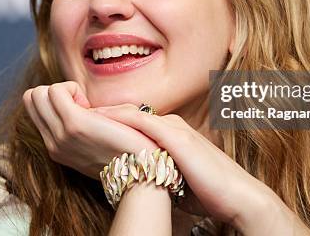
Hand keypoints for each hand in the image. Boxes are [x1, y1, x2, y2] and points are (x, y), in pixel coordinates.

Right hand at [22, 82, 158, 179]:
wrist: (141, 169)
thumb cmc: (127, 149)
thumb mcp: (95, 142)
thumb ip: (82, 127)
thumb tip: (82, 104)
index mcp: (56, 147)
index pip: (34, 107)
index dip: (56, 100)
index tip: (82, 108)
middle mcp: (53, 143)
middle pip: (31, 98)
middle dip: (56, 92)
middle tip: (83, 104)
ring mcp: (61, 135)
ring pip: (38, 93)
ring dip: (63, 90)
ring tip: (86, 105)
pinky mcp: (74, 124)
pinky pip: (56, 90)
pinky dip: (71, 87)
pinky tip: (90, 104)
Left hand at [92, 104, 309, 233]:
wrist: (238, 196)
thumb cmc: (208, 192)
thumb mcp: (176, 175)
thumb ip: (157, 168)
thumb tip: (139, 177)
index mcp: (170, 133)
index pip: (132, 121)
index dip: (107, 122)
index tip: (83, 125)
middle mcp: (171, 125)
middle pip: (127, 114)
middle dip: (99, 113)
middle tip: (71, 113)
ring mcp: (175, 129)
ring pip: (131, 115)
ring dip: (103, 113)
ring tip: (77, 113)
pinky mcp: (177, 139)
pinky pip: (142, 124)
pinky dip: (119, 120)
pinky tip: (99, 120)